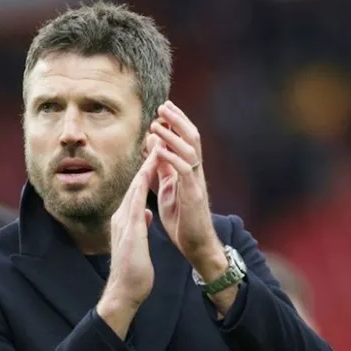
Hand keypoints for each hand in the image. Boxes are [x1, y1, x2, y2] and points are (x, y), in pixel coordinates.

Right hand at [104, 145, 159, 308]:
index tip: (157, 155)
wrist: (124, 290)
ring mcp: (124, 222)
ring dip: (145, 168)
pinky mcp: (130, 230)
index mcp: (126, 220)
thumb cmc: (133, 270)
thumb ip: (140, 226)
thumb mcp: (138, 242)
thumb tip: (144, 215)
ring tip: (155, 148)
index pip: (137, 191)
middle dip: (147, 162)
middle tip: (155, 141)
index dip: (147, 172)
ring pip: (135, 189)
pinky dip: (143, 186)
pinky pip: (137, 202)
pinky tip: (149, 175)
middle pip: (135, 184)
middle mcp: (122, 217)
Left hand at [148, 101, 220, 265]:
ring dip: (172, 136)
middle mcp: (195, 172)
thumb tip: (154, 147)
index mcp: (188, 170)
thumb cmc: (182, 219)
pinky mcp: (194, 195)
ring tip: (156, 125)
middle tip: (163, 106)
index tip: (163, 108)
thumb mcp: (168, 189)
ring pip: (190, 150)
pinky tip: (160, 150)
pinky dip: (172, 158)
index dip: (176, 122)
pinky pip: (185, 171)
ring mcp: (196, 182)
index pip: (185, 139)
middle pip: (192, 138)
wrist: (195, 244)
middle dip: (178, 120)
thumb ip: (162, 169)